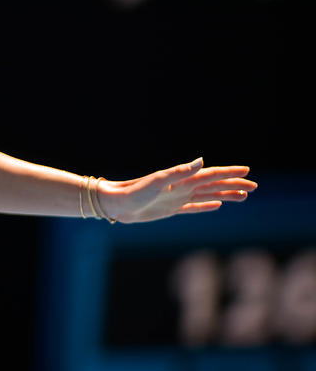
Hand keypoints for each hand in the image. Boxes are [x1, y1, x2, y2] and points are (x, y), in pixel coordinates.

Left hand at [98, 158, 256, 222]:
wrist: (116, 204)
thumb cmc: (134, 192)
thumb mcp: (158, 182)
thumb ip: (179, 172)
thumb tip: (202, 161)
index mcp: (182, 179)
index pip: (211, 174)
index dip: (229, 173)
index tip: (247, 171)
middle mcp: (182, 187)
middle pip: (214, 185)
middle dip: (233, 184)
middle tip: (253, 186)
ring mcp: (177, 198)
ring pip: (208, 195)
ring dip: (225, 195)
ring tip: (243, 196)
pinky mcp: (171, 209)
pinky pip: (194, 207)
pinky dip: (206, 206)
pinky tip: (217, 205)